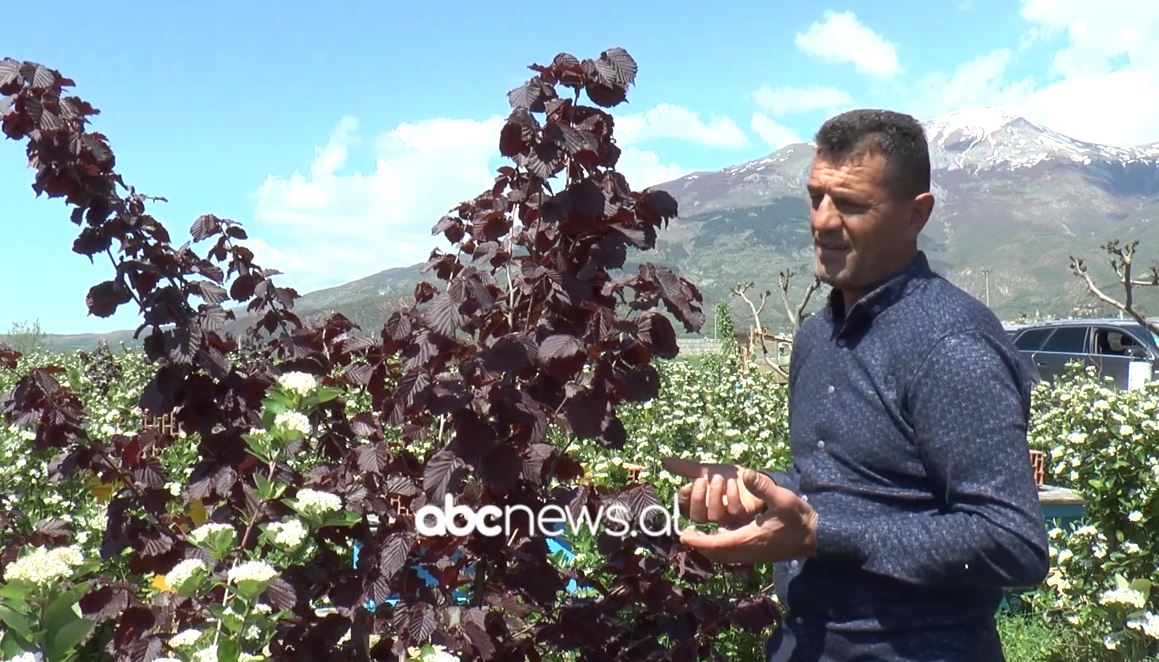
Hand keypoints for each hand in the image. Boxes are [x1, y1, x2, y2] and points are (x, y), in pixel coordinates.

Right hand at [662, 457, 766, 528]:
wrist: (751, 474)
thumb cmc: (726, 475)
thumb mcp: (705, 469)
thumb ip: (686, 468)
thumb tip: (663, 460)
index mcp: (700, 503)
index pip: (685, 509)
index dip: (684, 499)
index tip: (687, 485)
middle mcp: (711, 512)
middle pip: (697, 517)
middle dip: (698, 498)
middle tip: (703, 480)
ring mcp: (727, 515)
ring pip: (714, 515)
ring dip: (715, 495)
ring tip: (720, 479)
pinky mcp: (742, 514)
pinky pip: (734, 511)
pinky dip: (732, 496)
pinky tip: (733, 483)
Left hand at [677, 467, 817, 564]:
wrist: (815, 537)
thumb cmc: (798, 518)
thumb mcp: (782, 498)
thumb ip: (762, 486)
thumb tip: (746, 473)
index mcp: (748, 539)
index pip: (716, 544)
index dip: (698, 541)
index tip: (683, 536)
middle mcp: (747, 552)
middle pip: (716, 554)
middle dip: (700, 546)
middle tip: (686, 535)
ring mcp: (753, 556)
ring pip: (724, 557)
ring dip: (710, 548)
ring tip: (699, 536)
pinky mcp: (758, 556)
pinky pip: (732, 556)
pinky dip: (721, 549)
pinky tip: (720, 537)